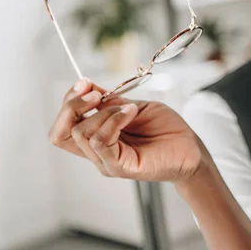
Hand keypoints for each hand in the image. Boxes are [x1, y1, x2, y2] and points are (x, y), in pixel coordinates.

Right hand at [49, 78, 205, 182]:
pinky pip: (101, 141)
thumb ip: (110, 100)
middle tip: (96, 94)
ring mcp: (106, 161)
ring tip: (128, 107)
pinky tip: (130, 113)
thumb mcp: (133, 106)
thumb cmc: (166, 130)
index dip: (68, 102)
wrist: (190, 148)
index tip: (84, 83)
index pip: (64, 125)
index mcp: (97, 137)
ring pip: (82, 134)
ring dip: (104, 112)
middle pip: (61, 132)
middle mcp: (97, 152)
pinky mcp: (119, 166)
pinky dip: (114, 121)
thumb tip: (87, 86)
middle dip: (73, 105)